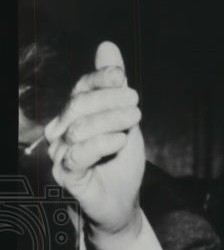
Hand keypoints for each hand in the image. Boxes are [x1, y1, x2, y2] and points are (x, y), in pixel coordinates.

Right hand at [45, 41, 144, 249]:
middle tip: (135, 102)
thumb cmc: (121, 164)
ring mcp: (61, 153)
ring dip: (110, 120)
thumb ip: (116, 88)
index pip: (81, 88)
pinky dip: (102, 144)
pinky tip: (120, 140)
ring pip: (79, 127)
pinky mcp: (66, 175)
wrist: (122, 205)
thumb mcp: (127, 122)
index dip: (100, 79)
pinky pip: (78, 154)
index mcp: (77, 115)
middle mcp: (64, 131)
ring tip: (133, 122)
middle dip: (110, 100)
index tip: (122, 78)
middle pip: (79, 104)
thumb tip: (107, 45)